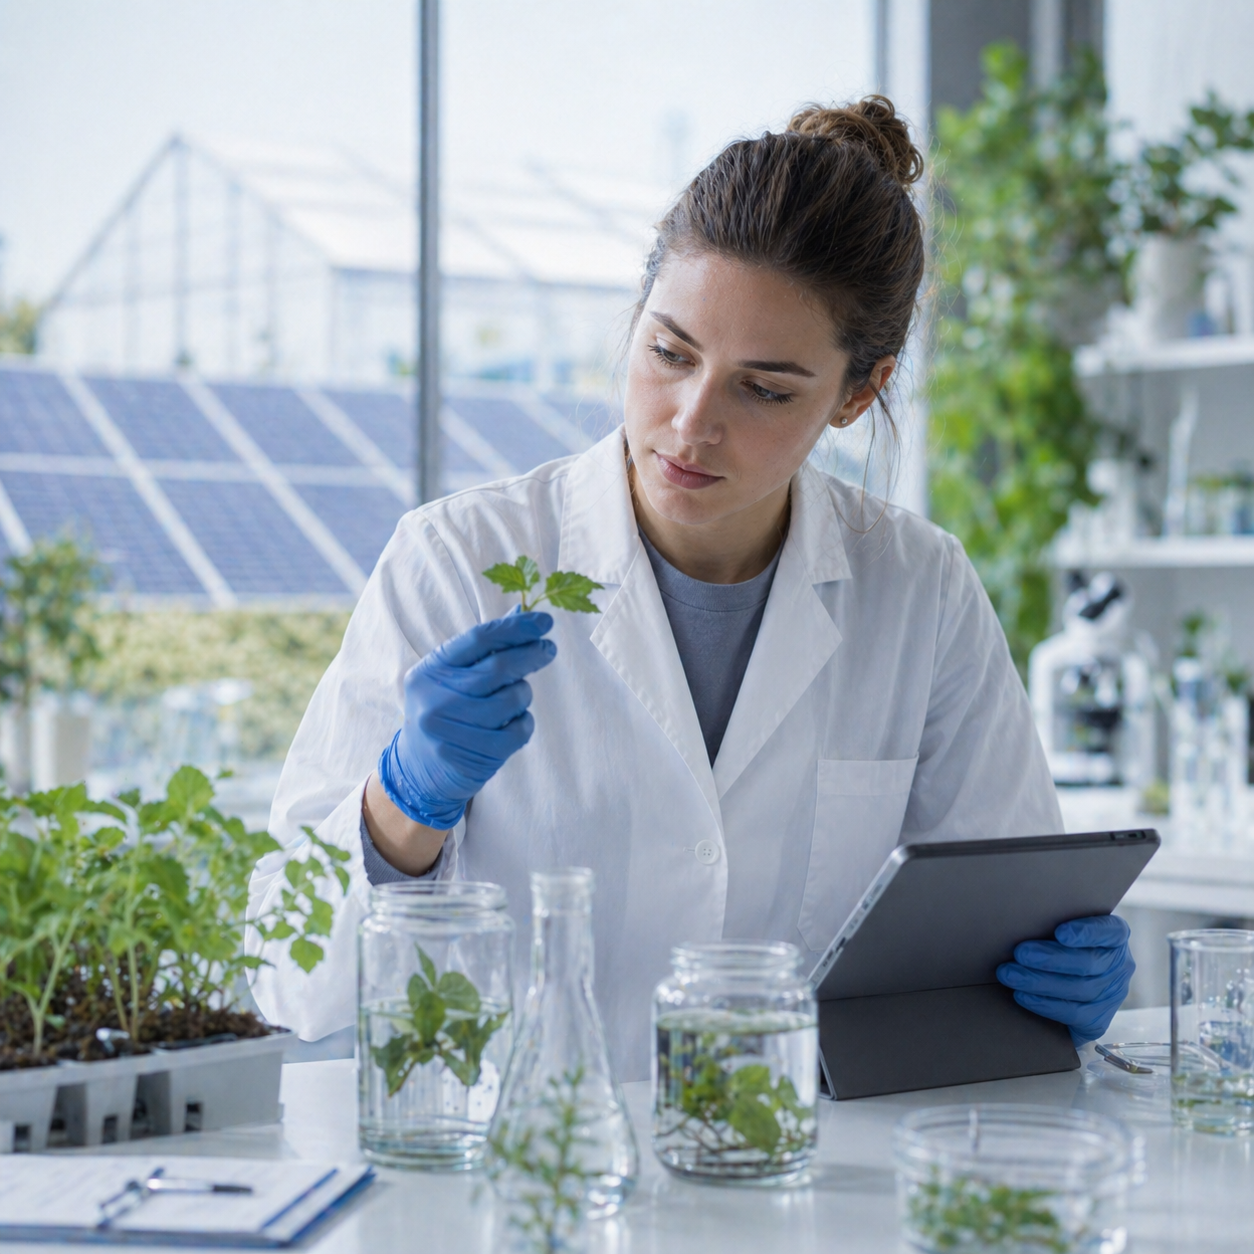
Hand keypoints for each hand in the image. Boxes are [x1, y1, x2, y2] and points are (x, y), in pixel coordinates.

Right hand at [378, 611, 556, 829]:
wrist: (418, 770)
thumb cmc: (443, 711)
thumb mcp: (449, 676)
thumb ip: (482, 649)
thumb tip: (521, 614)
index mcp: (430, 671)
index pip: (479, 639)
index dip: (516, 628)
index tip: (544, 622)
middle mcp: (437, 698)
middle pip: (499, 667)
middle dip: (531, 654)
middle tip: (548, 649)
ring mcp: (454, 729)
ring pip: (513, 698)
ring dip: (523, 693)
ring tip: (515, 697)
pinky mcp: (474, 755)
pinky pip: (519, 729)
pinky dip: (524, 722)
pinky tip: (514, 722)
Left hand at [996, 915, 1134, 1046]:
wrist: (1065, 985)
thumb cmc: (1058, 944)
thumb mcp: (1062, 927)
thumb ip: (1054, 922)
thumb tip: (1021, 920)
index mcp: (1116, 936)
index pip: (1111, 931)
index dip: (1087, 932)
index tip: (1060, 932)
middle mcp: (1120, 965)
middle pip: (1088, 963)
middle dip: (1050, 959)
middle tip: (1019, 953)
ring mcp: (1112, 995)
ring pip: (1079, 989)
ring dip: (1040, 982)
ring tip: (1010, 974)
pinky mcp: (1099, 1020)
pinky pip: (1073, 1014)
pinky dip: (1044, 1004)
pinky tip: (1022, 995)